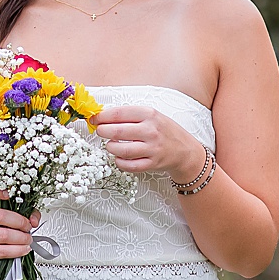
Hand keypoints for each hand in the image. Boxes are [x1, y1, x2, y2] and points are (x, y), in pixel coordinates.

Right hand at [0, 183, 40, 272]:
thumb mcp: (8, 217)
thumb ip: (25, 213)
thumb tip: (33, 220)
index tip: (9, 194)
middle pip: (0, 216)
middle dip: (20, 222)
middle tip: (28, 227)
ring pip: (3, 235)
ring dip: (21, 238)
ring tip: (28, 239)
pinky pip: (2, 251)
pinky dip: (17, 250)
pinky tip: (24, 249)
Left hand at [91, 105, 207, 182]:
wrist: (185, 150)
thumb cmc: (164, 130)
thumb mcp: (151, 115)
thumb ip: (130, 115)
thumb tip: (103, 116)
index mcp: (149, 114)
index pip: (118, 114)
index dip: (102, 117)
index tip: (94, 119)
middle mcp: (151, 130)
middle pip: (117, 131)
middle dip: (103, 131)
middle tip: (100, 131)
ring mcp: (152, 148)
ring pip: (121, 150)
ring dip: (110, 147)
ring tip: (110, 145)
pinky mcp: (152, 163)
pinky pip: (129, 165)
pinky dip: (120, 162)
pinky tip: (119, 157)